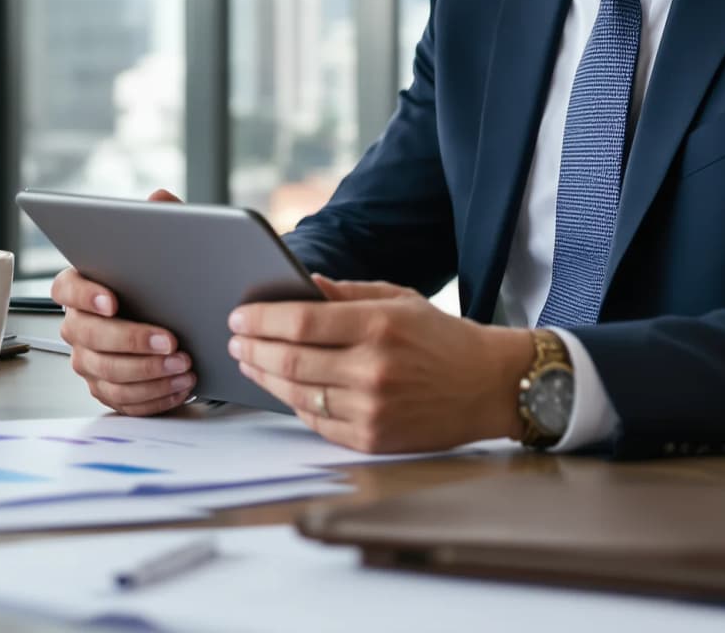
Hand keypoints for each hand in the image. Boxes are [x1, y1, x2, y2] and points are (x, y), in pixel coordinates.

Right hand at [52, 188, 196, 415]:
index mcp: (80, 285)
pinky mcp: (106, 388)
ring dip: (148, 373)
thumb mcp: (166, 246)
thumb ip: (162, 221)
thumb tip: (158, 199)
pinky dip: (154, 396)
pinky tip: (181, 386)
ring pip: (107, 373)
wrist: (179, 317)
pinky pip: (123, 400)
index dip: (87, 295)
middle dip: (131, 341)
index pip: (66, 288)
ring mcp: (88, 360)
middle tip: (170, 341)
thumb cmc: (162, 280)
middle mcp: (76, 325)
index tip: (113, 301)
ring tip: (184, 365)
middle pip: (88, 337)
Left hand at [228, 276, 533, 453]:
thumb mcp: (398, 299)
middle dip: (253, 349)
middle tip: (235, 340)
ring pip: (298, 394)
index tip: (238, 316)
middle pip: (291, 361)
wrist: (488, 386)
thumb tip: (301, 284)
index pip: (300, 322)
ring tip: (249, 362)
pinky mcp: (374, 439)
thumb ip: (346, 293)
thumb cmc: (441, 338)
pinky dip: (294, 404)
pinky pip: (318, 422)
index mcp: (378, 326)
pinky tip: (282, 389)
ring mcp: (372, 409)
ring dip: (265, 378)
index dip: (261, 319)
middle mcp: (372, 369)